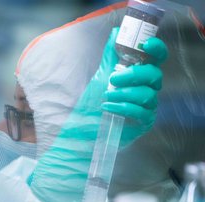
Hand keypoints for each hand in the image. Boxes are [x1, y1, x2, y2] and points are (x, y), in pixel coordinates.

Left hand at [28, 28, 167, 201]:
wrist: (82, 131)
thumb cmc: (92, 104)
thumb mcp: (100, 77)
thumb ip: (110, 56)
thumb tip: (116, 32)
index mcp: (139, 75)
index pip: (157, 58)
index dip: (156, 49)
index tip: (146, 45)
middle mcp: (147, 89)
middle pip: (154, 76)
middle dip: (134, 75)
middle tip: (113, 79)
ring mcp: (147, 107)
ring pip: (148, 95)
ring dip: (125, 93)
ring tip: (106, 96)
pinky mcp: (143, 123)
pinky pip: (142, 112)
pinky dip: (124, 108)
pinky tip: (108, 107)